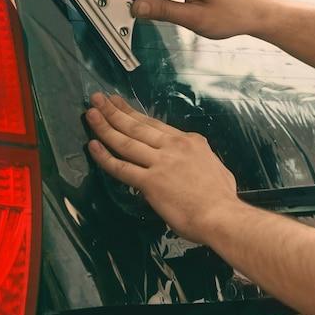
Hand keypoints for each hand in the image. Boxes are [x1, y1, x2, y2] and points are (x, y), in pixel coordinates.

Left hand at [86, 92, 242, 243]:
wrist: (223, 216)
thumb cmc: (222, 197)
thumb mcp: (213, 164)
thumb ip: (198, 157)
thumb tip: (192, 160)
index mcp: (189, 141)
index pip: (154, 124)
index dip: (133, 112)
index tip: (118, 103)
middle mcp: (173, 146)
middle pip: (137, 125)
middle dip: (114, 111)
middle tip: (98, 99)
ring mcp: (160, 163)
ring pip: (126, 141)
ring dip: (105, 126)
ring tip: (91, 113)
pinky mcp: (150, 182)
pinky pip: (121, 167)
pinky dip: (105, 156)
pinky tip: (93, 146)